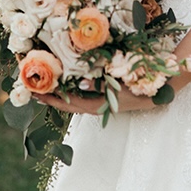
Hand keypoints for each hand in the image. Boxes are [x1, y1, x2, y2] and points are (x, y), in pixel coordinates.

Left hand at [32, 85, 155, 115]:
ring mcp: (100, 105)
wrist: (157, 94)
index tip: (35, 93)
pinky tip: (68, 85)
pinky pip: (84, 98)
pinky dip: (72, 93)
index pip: (68, 103)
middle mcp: (95, 107)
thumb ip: (100, 84)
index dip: (51, 98)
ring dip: (61, 96)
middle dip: (51, 98)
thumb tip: (81, 83)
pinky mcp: (105, 100)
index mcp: (96, 106)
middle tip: (34, 90)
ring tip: (47, 87)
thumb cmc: (137, 89)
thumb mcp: (118, 85)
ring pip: (75, 102)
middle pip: (68, 105)